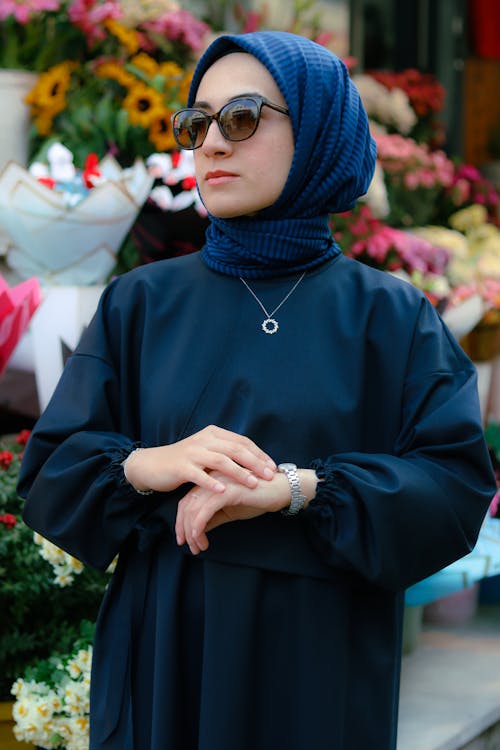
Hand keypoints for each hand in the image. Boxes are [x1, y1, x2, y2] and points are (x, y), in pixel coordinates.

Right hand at [123, 425, 275, 494]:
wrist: (153, 464)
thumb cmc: (184, 461)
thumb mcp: (206, 451)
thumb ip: (225, 453)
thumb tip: (253, 461)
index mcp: (213, 434)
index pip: (242, 441)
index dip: (259, 454)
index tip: (272, 467)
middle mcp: (204, 440)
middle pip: (235, 449)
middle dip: (255, 462)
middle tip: (269, 475)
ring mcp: (192, 452)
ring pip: (220, 460)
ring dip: (238, 472)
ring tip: (252, 483)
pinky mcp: (181, 467)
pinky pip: (199, 474)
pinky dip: (212, 482)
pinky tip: (223, 492)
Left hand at [175, 468, 318, 554]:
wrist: (282, 490)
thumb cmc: (259, 498)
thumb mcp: (231, 510)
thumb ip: (213, 517)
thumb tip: (197, 530)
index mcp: (212, 481)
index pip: (188, 500)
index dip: (182, 521)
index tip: (184, 539)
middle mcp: (211, 479)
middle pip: (186, 504)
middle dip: (183, 528)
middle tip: (188, 546)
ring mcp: (218, 484)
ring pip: (193, 509)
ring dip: (192, 532)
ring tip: (198, 547)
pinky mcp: (226, 491)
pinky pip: (204, 511)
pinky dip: (199, 528)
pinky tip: (202, 540)